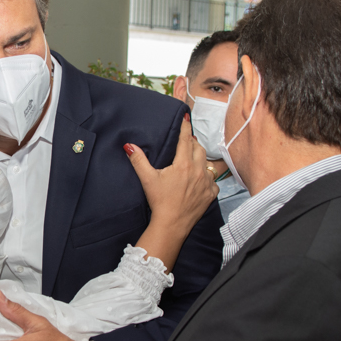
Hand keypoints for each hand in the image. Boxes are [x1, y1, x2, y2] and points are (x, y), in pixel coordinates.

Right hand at [125, 114, 218, 229]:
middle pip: (199, 148)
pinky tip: (198, 180)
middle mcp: (198, 170)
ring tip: (192, 160)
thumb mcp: (148, 179)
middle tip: (185, 143)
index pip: (185, 139)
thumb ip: (139, 160)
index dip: (185, 126)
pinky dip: (206, 177)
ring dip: (200, 159)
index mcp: (184, 164)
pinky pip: (212, 180)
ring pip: (206, 163)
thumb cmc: (159, 201)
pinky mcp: (211, 194)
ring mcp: (207, 183)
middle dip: (192, 143)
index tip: (186, 116)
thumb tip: (129, 146)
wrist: (172, 225)